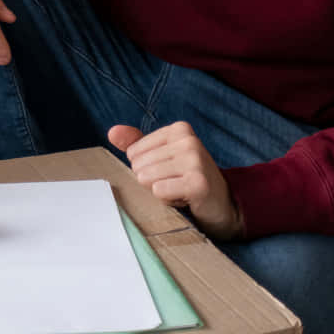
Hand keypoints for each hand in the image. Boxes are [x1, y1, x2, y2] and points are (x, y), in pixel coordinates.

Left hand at [107, 121, 242, 240]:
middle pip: (139, 166)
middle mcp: (189, 140)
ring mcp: (195, 160)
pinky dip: (168, 201)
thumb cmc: (187, 178)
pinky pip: (159, 192)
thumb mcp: (162, 157)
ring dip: (161, 192)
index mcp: (179, 129)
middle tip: (176, 183)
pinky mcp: (197, 183)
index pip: (133, 152)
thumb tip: (112, 132)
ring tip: (181, 190)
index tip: (170, 171)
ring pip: (147, 179)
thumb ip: (136, 143)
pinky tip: (186, 199)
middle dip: (153, 181)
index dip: (146, 168)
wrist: (221, 204)